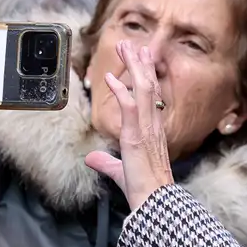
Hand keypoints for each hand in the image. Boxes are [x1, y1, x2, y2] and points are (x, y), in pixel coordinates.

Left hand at [85, 40, 173, 209]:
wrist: (153, 201)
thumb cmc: (143, 188)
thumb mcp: (121, 172)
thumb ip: (108, 163)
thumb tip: (93, 159)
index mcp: (152, 130)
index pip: (151, 96)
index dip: (146, 75)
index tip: (141, 58)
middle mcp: (152, 125)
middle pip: (149, 86)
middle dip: (140, 64)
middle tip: (131, 45)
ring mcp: (146, 129)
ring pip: (144, 90)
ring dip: (134, 68)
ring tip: (127, 49)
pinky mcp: (137, 137)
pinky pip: (131, 108)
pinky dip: (122, 92)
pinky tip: (111, 79)